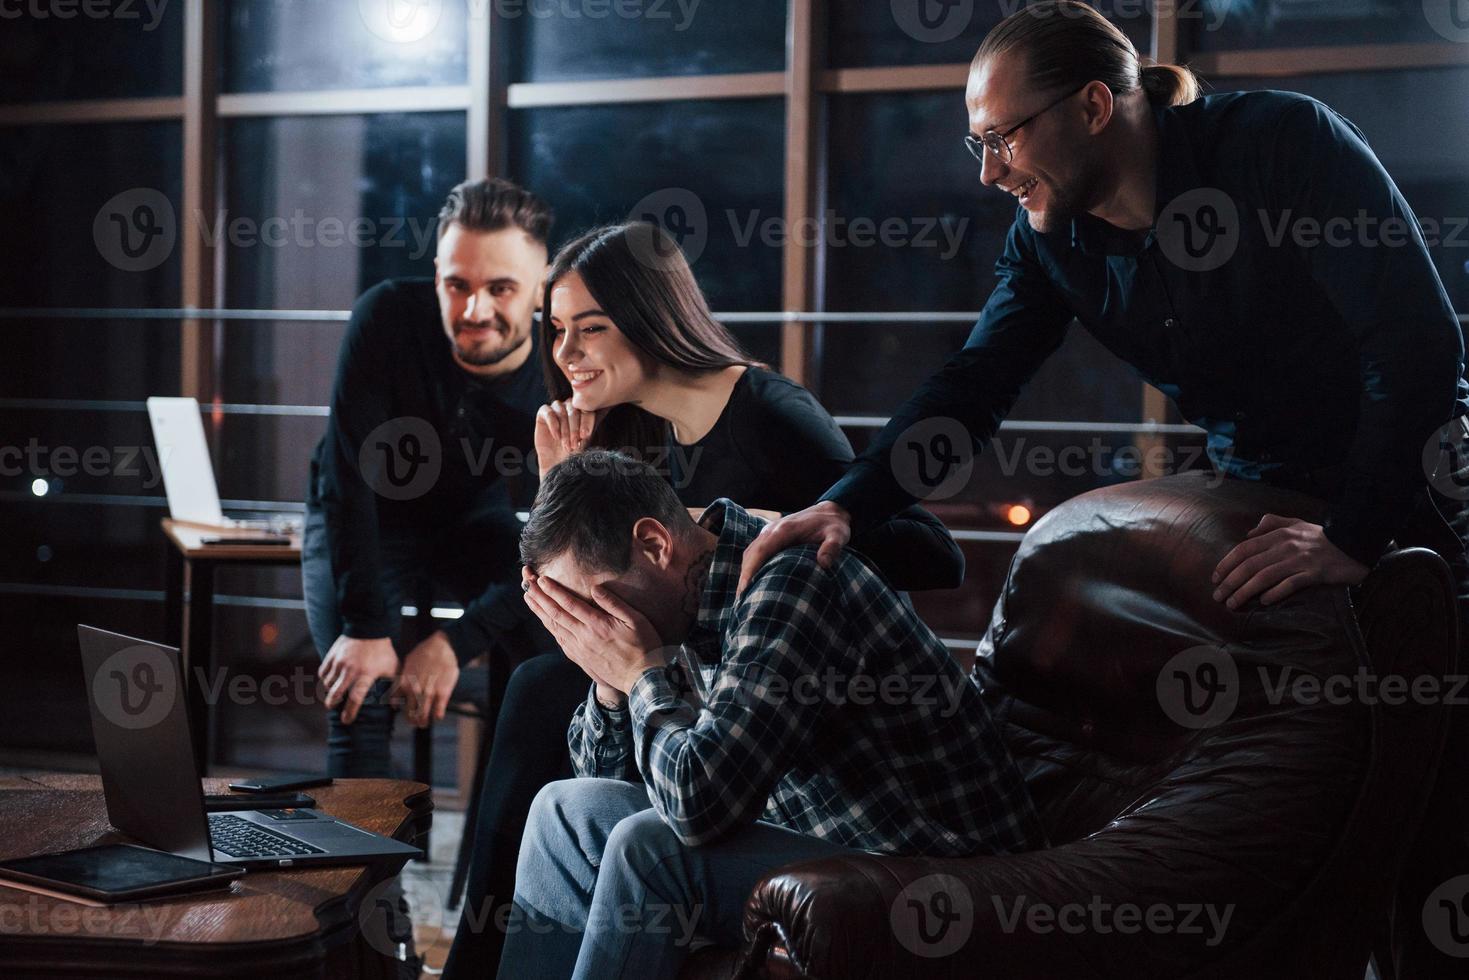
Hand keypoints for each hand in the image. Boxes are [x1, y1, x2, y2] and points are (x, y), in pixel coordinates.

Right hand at [318, 635, 398, 724]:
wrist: (369, 626)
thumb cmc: (383, 649)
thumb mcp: (393, 667)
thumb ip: (395, 686)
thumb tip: (396, 706)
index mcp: (366, 675)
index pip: (355, 699)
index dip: (350, 712)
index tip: (347, 720)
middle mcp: (350, 670)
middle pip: (335, 694)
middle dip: (332, 703)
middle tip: (332, 707)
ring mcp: (339, 662)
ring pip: (328, 683)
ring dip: (329, 690)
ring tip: (333, 692)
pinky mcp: (332, 655)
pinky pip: (323, 671)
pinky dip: (325, 678)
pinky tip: (329, 680)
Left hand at [393, 630, 460, 727]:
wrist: (439, 645)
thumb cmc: (424, 652)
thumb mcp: (407, 663)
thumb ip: (402, 677)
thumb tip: (399, 686)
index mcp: (404, 684)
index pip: (399, 705)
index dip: (402, 711)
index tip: (407, 714)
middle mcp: (415, 691)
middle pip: (411, 713)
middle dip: (412, 721)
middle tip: (416, 723)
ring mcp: (429, 693)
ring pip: (423, 715)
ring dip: (423, 722)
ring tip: (424, 724)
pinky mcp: (443, 693)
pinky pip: (438, 711)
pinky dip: (437, 716)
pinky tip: (438, 716)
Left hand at [521, 568, 663, 693]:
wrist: (641, 678)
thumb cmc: (643, 646)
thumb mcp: (635, 620)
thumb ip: (614, 603)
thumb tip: (595, 589)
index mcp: (597, 624)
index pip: (569, 603)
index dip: (553, 590)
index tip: (541, 579)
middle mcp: (583, 636)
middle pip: (555, 613)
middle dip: (539, 597)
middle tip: (527, 583)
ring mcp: (579, 649)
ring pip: (554, 627)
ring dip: (539, 611)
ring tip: (528, 598)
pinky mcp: (579, 658)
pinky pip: (559, 640)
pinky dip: (549, 627)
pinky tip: (544, 620)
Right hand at [535, 399, 602, 477]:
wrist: (557, 465)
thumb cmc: (573, 454)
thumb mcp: (584, 442)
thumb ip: (588, 429)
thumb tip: (597, 417)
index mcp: (583, 413)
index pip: (587, 409)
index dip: (586, 421)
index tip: (585, 436)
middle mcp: (570, 409)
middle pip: (574, 409)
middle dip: (575, 428)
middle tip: (575, 444)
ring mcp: (556, 410)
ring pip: (561, 410)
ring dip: (565, 429)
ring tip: (566, 444)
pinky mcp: (543, 414)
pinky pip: (548, 412)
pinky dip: (553, 424)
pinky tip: (556, 437)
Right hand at [735, 500, 851, 594]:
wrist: (829, 511)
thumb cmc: (833, 526)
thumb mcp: (838, 535)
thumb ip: (832, 547)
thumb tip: (824, 564)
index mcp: (785, 529)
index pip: (761, 550)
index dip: (751, 568)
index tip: (745, 587)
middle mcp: (772, 529)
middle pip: (751, 553)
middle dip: (744, 575)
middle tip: (741, 598)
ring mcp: (769, 531)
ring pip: (750, 552)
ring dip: (745, 571)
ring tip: (743, 594)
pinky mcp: (771, 536)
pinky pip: (755, 551)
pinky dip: (750, 565)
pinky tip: (751, 581)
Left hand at [1212, 515, 1368, 609]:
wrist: (1354, 543)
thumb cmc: (1321, 536)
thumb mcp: (1295, 523)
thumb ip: (1270, 524)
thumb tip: (1248, 533)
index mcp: (1278, 535)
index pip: (1244, 549)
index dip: (1227, 563)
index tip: (1215, 578)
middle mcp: (1285, 546)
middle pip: (1250, 565)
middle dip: (1230, 582)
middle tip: (1217, 596)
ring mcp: (1300, 560)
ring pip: (1265, 576)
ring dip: (1245, 591)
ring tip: (1232, 603)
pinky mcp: (1315, 573)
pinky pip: (1290, 584)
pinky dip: (1275, 593)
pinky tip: (1263, 601)